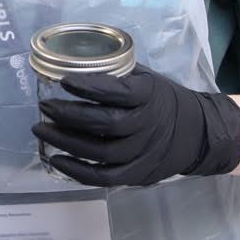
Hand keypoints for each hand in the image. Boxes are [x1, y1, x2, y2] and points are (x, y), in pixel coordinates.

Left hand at [32, 65, 239, 186]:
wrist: (197, 133)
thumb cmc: (162, 100)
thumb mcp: (146, 79)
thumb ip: (117, 75)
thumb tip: (73, 62)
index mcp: (149, 96)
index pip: (118, 92)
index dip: (89, 88)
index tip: (64, 81)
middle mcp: (148, 125)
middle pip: (105, 124)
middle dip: (69, 115)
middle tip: (45, 107)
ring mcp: (144, 153)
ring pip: (101, 152)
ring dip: (66, 142)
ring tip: (42, 130)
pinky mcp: (138, 174)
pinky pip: (104, 177)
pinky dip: (77, 171)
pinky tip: (56, 160)